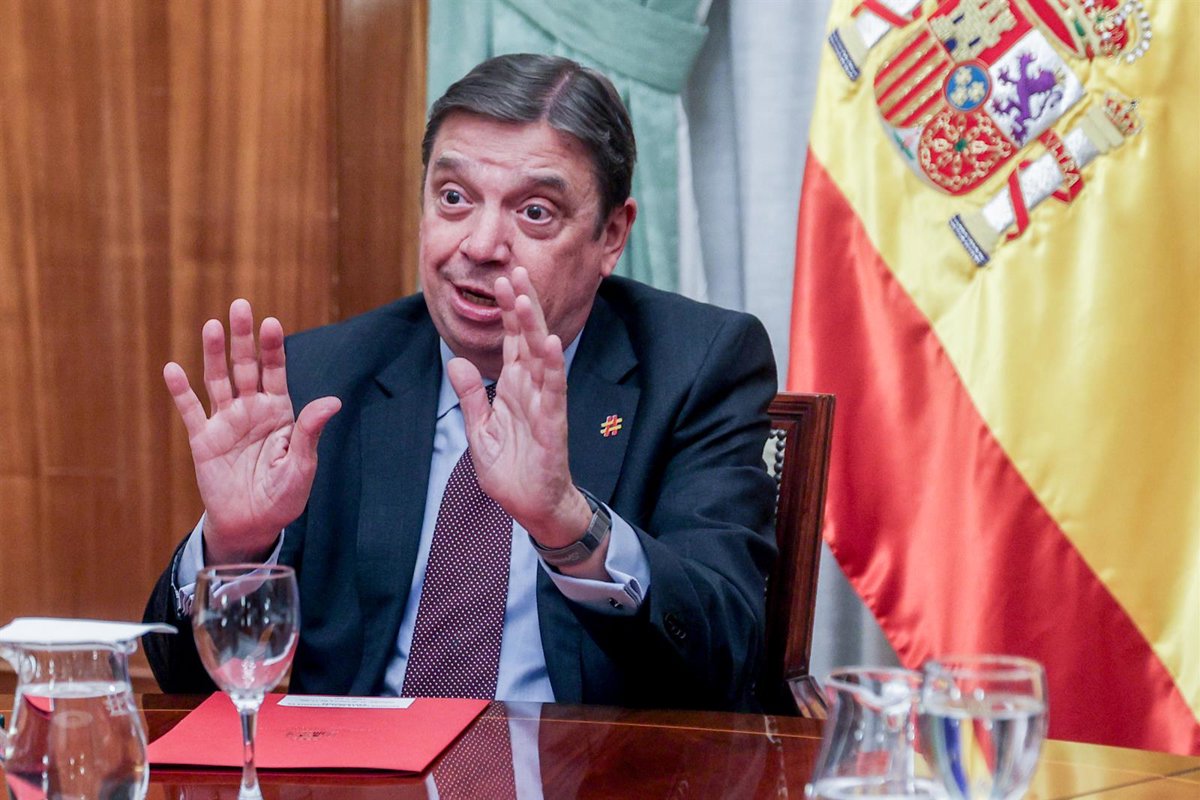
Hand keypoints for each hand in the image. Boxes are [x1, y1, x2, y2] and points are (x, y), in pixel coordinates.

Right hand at [164, 299, 340, 563]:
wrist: (253, 524)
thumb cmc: (284, 495)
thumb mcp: (303, 465)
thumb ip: (310, 432)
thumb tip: (333, 402)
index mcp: (279, 412)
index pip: (276, 372)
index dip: (273, 348)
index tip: (272, 322)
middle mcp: (251, 410)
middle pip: (245, 367)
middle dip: (243, 337)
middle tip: (241, 305)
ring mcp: (225, 422)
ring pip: (218, 380)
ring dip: (214, 354)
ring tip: (211, 325)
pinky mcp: (203, 440)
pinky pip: (190, 411)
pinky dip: (180, 391)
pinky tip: (172, 369)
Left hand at [447, 268, 593, 555]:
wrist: (533, 506)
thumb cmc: (512, 470)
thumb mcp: (480, 430)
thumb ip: (471, 395)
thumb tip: (456, 360)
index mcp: (514, 387)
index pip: (512, 340)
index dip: (508, 311)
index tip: (502, 279)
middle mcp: (531, 388)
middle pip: (528, 338)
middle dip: (522, 305)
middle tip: (515, 270)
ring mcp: (544, 404)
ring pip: (540, 356)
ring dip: (534, 326)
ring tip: (525, 297)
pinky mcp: (552, 423)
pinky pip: (553, 390)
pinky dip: (553, 366)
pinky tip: (550, 343)